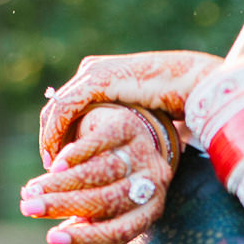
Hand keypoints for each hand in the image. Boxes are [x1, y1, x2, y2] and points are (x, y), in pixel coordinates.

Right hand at [22, 106, 171, 243]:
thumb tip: (59, 236)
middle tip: (29, 208)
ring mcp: (143, 152)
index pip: (120, 231)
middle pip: (107, 200)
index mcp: (151, 209)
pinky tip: (53, 167)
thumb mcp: (108, 205)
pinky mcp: (127, 126)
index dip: (86, 237)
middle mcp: (154, 183)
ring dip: (62, 183)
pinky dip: (74, 156)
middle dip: (63, 206)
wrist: (132, 134)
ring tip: (34, 190)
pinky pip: (99, 142)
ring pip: (101, 172)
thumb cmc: (115, 180)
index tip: (51, 238)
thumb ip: (88, 220)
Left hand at [39, 49, 221, 166]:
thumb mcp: (147, 120)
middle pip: (57, 110)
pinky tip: (59, 158)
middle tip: (50, 171)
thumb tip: (135, 156)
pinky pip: (65, 110)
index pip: (69, 110)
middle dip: (51, 142)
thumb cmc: (182, 103)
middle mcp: (91, 72)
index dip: (61, 138)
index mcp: (102, 79)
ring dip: (50, 141)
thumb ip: (131, 131)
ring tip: (52, 170)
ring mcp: (92, 73)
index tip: (62, 167)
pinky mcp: (97, 80)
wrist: (193, 82)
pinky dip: (57, 134)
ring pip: (56, 111)